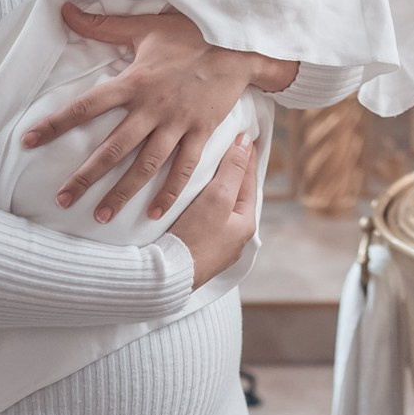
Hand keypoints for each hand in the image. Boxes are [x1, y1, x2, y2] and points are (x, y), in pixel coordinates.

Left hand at [27, 5, 264, 222]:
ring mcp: (178, 124)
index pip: (87, 105)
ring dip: (123, 192)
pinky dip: (170, 192)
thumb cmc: (190, 34)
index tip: (29, 141)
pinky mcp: (201, 132)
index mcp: (135, 82)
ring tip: (100, 216)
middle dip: (86, 176)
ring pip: (145, 165)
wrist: (240, 45)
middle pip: (113, 148)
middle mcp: (153, 108)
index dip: (57, 123)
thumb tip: (65, 8)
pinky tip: (155, 213)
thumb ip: (103, 24)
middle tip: (62, 199)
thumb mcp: (145, 26)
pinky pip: (184, 168)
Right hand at [169, 136, 259, 288]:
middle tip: (228, 151)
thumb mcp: (218, 198)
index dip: (245, 156)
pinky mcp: (196, 252)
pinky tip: (191, 201)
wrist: (164, 277)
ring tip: (209, 172)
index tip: (244, 137)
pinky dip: (201, 206)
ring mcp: (216, 247)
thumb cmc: (194, 238)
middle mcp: (234, 238)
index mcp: (246, 224)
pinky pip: (203, 222)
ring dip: (214, 190)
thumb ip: (232, 170)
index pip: (248, 180)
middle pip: (235, 196)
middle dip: (232, 174)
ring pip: (219, 209)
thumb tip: (246, 143)